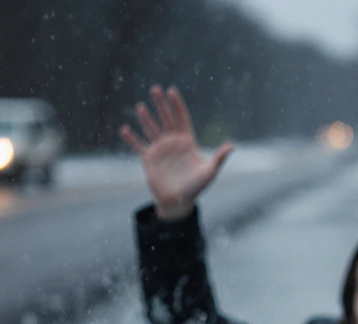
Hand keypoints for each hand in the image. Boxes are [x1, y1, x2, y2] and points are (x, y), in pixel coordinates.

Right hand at [120, 85, 233, 220]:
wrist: (179, 201)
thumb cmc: (196, 187)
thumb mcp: (209, 172)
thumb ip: (219, 158)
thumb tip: (232, 146)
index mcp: (187, 141)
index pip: (181, 118)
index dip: (177, 105)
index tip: (171, 91)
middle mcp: (172, 142)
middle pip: (166, 119)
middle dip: (161, 104)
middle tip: (155, 89)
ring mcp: (160, 149)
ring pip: (151, 129)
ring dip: (146, 118)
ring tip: (141, 107)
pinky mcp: (149, 159)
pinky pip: (138, 146)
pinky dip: (131, 139)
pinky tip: (124, 129)